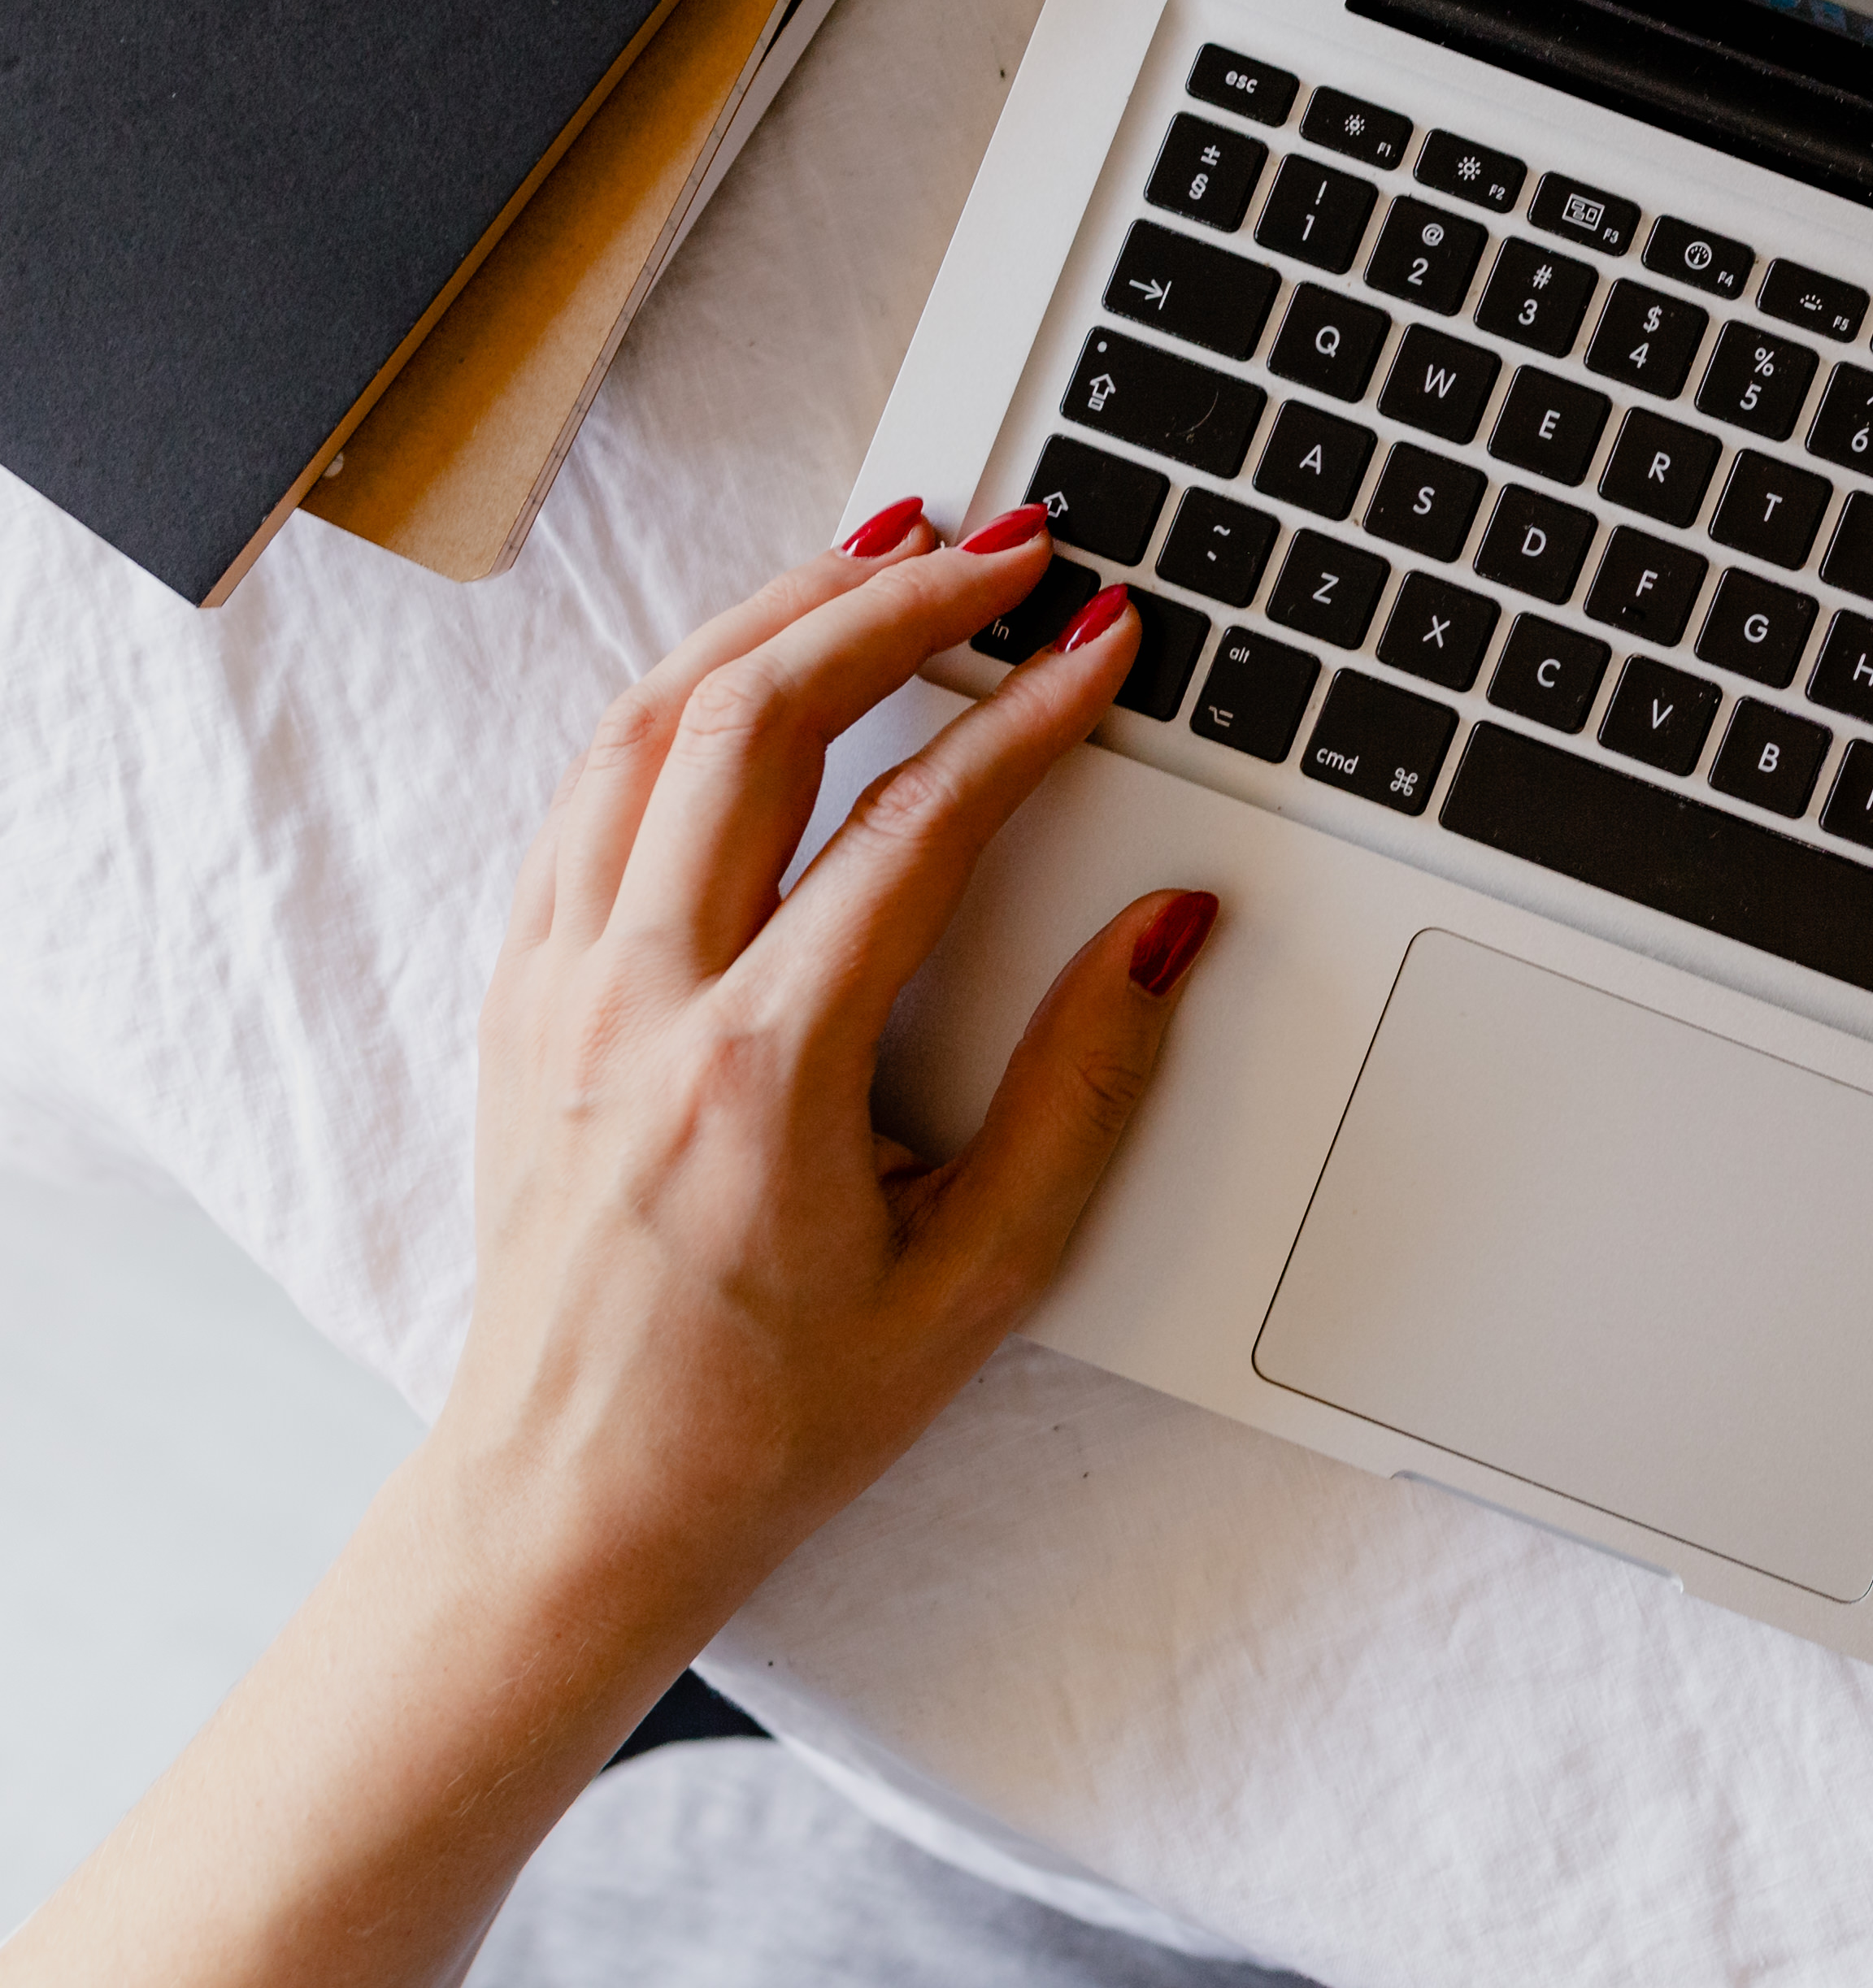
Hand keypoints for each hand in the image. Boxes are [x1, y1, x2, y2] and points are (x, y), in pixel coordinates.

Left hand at [440, 497, 1218, 1627]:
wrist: (573, 1503)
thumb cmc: (774, 1414)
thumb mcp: (982, 1280)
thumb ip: (1089, 1091)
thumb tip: (1167, 931)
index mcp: (759, 1073)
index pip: (913, 825)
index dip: (1026, 715)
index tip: (1100, 646)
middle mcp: (635, 1002)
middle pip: (754, 718)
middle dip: (893, 604)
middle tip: (1004, 552)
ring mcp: (557, 987)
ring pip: (648, 723)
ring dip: (773, 614)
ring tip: (884, 553)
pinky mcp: (522, 992)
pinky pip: (591, 787)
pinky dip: (681, 692)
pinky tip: (754, 662)